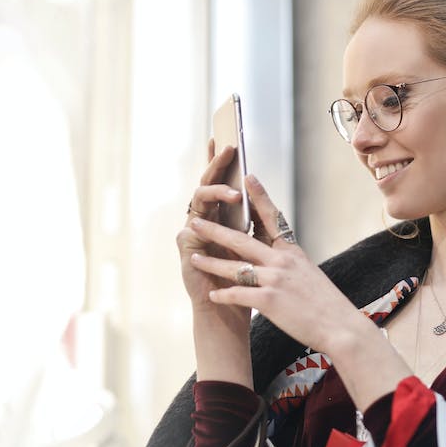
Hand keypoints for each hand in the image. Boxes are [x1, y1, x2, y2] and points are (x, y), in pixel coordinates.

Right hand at [178, 141, 249, 303]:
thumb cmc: (245, 277)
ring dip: (216, 192)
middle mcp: (204, 220)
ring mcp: (192, 232)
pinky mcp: (187, 249)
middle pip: (207, 184)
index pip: (219, 181)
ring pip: (199, 200)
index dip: (219, 160)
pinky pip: (191, 228)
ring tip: (234, 193)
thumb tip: (259, 186)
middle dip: (217, 164)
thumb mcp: (255, 241)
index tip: (226, 136)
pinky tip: (211, 220)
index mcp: (220, 216)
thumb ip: (254, 216)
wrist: (230, 310)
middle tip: (229, 147)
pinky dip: (204, 222)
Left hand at [186, 175, 369, 355]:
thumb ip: (291, 263)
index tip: (248, 177)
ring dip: (211, 263)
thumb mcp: (309, 274)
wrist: (340, 326)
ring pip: (234, 267)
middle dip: (215, 230)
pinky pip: (238, 294)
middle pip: (241, 241)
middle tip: (196, 222)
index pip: (272, 218)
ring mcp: (275, 280)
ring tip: (194, 258)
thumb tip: (278, 256)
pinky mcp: (269, 301)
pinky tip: (212, 296)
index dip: (259, 196)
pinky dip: (223, 295)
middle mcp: (282, 261)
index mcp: (293, 252)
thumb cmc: (327, 304)